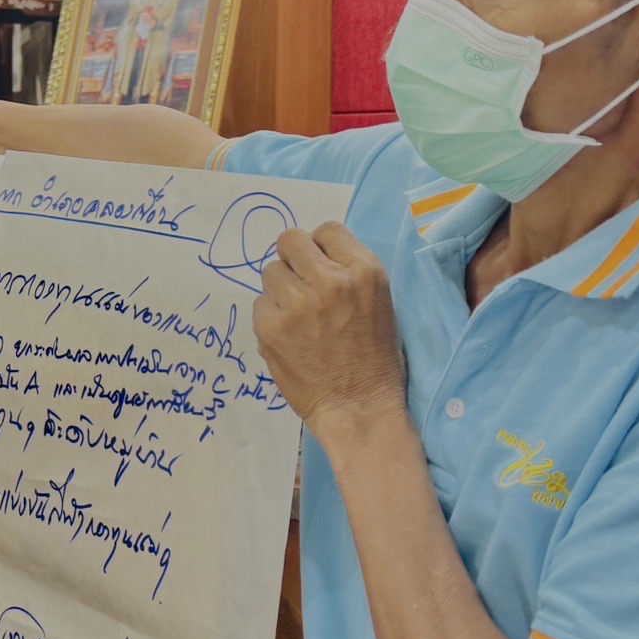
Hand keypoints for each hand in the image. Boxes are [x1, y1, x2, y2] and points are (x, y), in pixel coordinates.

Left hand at [254, 223, 408, 438]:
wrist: (359, 408)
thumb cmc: (375, 359)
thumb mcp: (379, 303)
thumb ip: (348, 272)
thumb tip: (312, 253)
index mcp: (363, 271)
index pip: (327, 230)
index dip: (321, 248)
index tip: (321, 267)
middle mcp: (329, 280)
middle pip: (290, 240)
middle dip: (294, 259)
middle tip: (301, 285)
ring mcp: (297, 303)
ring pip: (270, 272)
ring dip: (281, 290)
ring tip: (299, 318)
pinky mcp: (271, 327)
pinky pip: (260, 304)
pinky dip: (271, 319)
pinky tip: (289, 339)